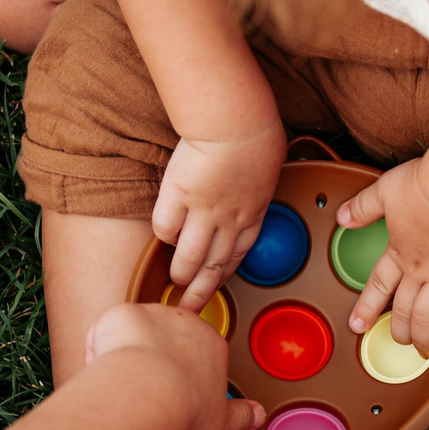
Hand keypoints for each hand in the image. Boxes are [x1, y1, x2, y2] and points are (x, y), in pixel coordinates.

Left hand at [84, 301, 264, 429]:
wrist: (145, 397)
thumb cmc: (180, 408)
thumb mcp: (222, 421)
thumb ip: (242, 416)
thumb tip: (257, 416)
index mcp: (211, 343)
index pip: (195, 351)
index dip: (179, 372)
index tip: (169, 391)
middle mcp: (185, 322)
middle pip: (164, 337)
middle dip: (152, 359)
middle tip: (143, 388)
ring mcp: (153, 314)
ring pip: (133, 332)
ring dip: (126, 352)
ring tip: (123, 383)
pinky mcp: (123, 312)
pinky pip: (107, 329)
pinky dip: (102, 347)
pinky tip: (105, 370)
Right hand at [152, 122, 287, 308]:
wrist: (235, 122)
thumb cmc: (255, 134)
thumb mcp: (265, 169)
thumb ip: (252, 189)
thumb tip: (244, 192)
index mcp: (252, 214)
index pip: (238, 256)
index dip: (224, 275)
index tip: (216, 286)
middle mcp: (229, 221)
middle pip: (214, 267)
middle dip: (201, 292)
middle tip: (190, 308)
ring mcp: (203, 212)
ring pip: (189, 258)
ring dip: (181, 274)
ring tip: (174, 282)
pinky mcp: (178, 197)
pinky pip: (164, 228)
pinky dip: (163, 235)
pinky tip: (163, 235)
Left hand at [338, 157, 428, 354]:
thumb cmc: (424, 187)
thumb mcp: (384, 192)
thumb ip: (363, 207)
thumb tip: (342, 217)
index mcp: (401, 253)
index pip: (379, 286)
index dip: (367, 307)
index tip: (357, 325)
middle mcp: (422, 271)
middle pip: (405, 310)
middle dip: (400, 330)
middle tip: (401, 340)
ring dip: (427, 336)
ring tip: (427, 350)